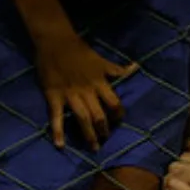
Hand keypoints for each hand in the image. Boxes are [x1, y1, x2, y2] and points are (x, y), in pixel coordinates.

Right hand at [33, 31, 134, 149]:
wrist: (55, 41)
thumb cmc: (79, 50)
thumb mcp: (100, 59)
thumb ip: (116, 69)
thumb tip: (136, 67)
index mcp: (99, 82)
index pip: (113, 103)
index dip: (118, 114)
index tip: (119, 121)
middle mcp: (86, 91)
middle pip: (98, 115)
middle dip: (104, 130)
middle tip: (105, 140)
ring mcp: (70, 95)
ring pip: (82, 118)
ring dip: (88, 134)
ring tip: (94, 148)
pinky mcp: (54, 96)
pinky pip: (56, 116)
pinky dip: (57, 131)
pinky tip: (60, 145)